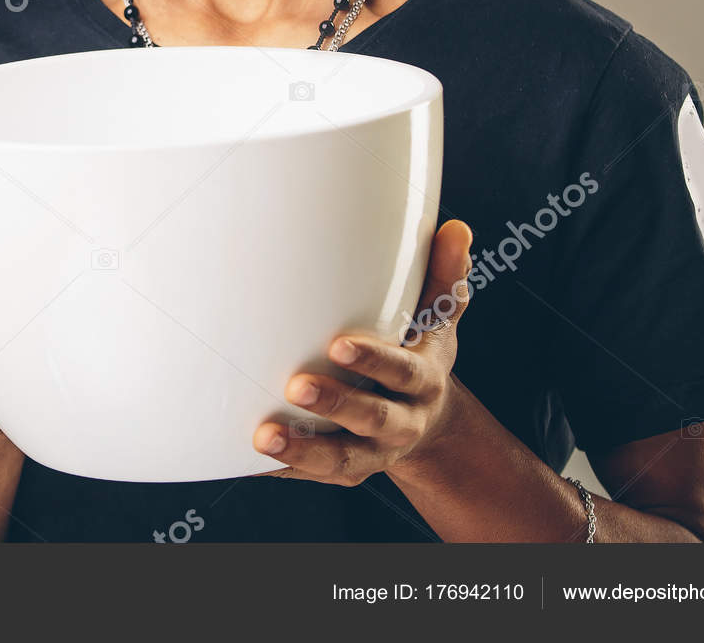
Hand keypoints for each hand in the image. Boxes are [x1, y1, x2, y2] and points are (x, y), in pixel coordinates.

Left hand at [251, 219, 473, 483]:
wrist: (427, 425)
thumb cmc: (418, 354)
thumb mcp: (437, 320)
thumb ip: (444, 278)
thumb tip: (456, 229)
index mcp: (423, 380)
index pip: (403, 371)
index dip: (375, 361)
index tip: (338, 345)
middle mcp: (402, 421)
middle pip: (371, 417)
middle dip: (335, 404)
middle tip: (295, 386)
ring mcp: (373, 451)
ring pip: (340, 458)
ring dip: (303, 449)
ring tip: (263, 437)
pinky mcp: (344, 470)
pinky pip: (313, 474)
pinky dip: (284, 469)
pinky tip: (247, 461)